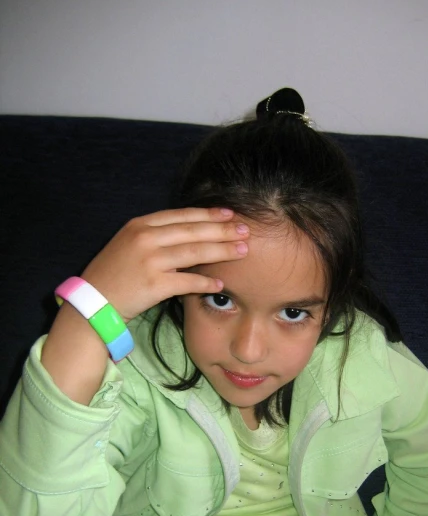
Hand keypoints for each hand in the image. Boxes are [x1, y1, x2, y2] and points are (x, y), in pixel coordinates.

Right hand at [81, 207, 248, 321]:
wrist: (93, 301)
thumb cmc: (114, 274)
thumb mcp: (129, 244)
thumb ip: (156, 236)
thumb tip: (190, 234)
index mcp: (140, 224)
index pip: (182, 215)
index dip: (208, 214)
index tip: (229, 214)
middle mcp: (145, 238)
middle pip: (193, 231)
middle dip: (223, 230)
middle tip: (246, 230)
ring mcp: (150, 260)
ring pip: (195, 252)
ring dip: (222, 251)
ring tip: (242, 251)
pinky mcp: (154, 284)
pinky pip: (187, 281)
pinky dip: (205, 282)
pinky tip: (219, 284)